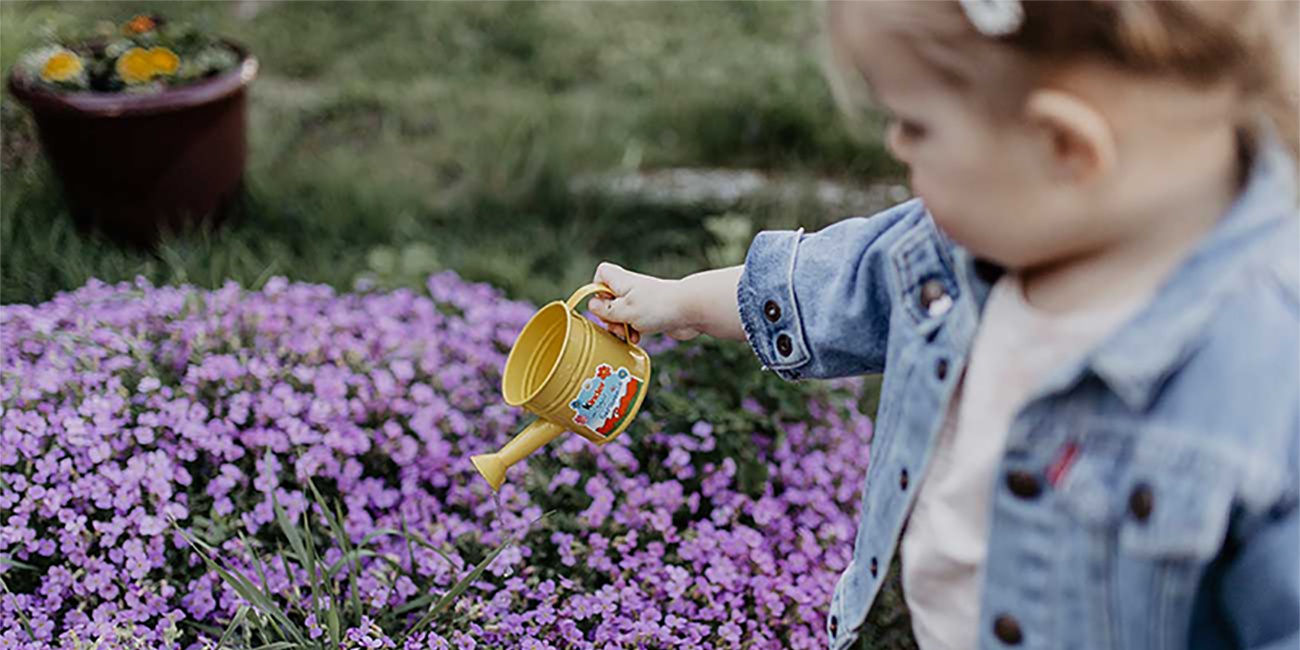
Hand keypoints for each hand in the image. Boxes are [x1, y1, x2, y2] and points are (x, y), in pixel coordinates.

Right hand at [587, 262, 701, 343]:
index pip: (600, 274)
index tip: (602, 305)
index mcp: (622, 282)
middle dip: (608, 317)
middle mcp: (630, 289)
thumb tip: (592, 307)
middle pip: (607, 300)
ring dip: (620, 327)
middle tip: (617, 325)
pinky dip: (633, 332)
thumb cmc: (659, 306)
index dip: (596, 289)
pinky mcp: (650, 315)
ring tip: (629, 334)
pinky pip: (633, 324)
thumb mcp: (625, 310)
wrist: (692, 311)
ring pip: (620, 314)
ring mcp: (640, 302)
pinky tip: (638, 339)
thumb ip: (605, 310)